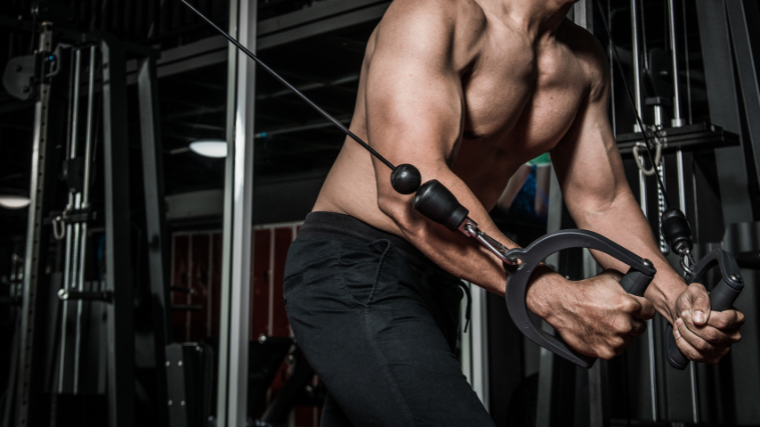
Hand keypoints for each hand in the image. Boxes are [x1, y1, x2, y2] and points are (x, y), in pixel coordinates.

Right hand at [529, 269, 654, 359]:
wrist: (561, 305)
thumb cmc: (581, 292)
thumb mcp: (609, 278)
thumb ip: (627, 284)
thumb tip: (636, 285)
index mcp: (628, 305)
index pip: (649, 311)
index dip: (643, 309)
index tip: (638, 310)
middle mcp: (623, 323)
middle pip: (640, 327)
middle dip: (632, 322)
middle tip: (619, 317)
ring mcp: (615, 339)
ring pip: (629, 340)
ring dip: (622, 335)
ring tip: (608, 325)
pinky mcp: (605, 351)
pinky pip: (616, 351)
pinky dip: (611, 345)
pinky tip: (603, 334)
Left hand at [671, 283, 743, 362]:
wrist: (682, 312)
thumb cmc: (692, 302)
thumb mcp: (695, 291)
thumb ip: (701, 300)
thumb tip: (700, 317)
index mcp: (736, 318)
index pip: (723, 322)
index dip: (705, 317)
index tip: (692, 312)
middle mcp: (733, 335)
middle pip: (711, 335)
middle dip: (691, 325)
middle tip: (684, 317)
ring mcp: (723, 348)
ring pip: (702, 346)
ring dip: (685, 334)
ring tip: (681, 324)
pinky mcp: (711, 357)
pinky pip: (695, 355)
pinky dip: (682, 344)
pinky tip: (680, 334)